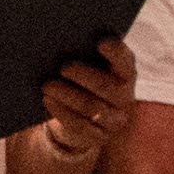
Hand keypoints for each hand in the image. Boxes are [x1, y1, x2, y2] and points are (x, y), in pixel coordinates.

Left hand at [37, 35, 139, 162]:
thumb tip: (60, 36)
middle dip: (85, 76)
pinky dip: (61, 112)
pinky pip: (80, 126)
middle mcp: (125, 97)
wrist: (78, 119)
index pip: (125, 61)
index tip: (101, 41)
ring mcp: (115, 120)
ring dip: (68, 95)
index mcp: (125, 73)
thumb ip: (82, 52)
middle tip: (63, 67)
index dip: (116, 52)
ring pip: (92, 108)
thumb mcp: (86, 67)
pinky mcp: (99, 137)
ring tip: (47, 85)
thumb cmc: (80, 82)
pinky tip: (47, 100)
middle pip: (108, 87)